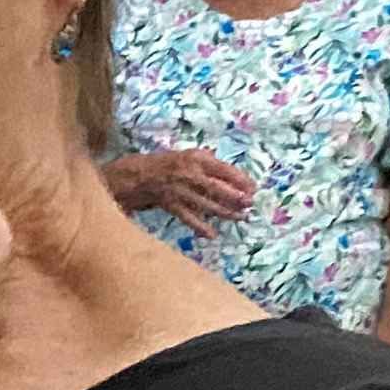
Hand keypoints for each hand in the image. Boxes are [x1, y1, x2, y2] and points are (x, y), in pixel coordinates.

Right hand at [102, 147, 252, 228]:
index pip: (225, 170)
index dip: (241, 181)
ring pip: (207, 204)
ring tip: (240, 218)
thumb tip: (233, 176)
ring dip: (225, 212)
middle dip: (236, 198)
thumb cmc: (166, 164)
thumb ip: (209, 163)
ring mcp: (179, 190)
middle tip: (249, 204)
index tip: (253, 188)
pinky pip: (188, 218)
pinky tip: (211, 234)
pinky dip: (200, 227)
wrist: (136, 175)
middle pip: (218, 188)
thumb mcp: (188, 155)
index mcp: (196, 159)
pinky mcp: (170, 204)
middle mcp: (189, 174)